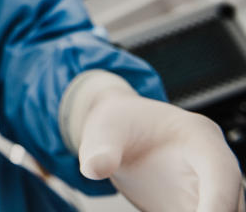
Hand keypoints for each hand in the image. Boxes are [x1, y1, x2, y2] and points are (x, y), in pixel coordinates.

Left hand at [79, 90, 243, 211]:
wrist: (118, 130)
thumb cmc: (118, 122)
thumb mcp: (103, 129)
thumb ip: (100, 149)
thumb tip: (93, 168)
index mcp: (199, 137)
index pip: (222, 174)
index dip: (217, 202)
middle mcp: (213, 166)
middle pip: (232, 203)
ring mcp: (208, 190)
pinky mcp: (194, 208)